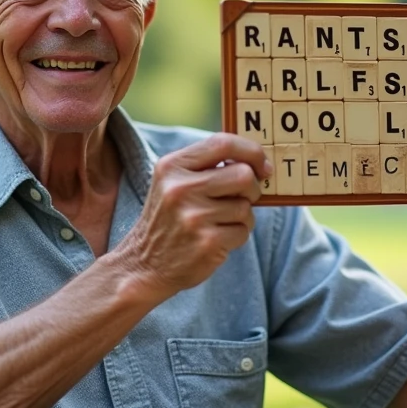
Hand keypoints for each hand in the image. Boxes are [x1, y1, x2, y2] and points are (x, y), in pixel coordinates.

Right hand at [116, 133, 270, 298]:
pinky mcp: (207, 242)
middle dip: (252, 188)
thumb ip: (207, 166)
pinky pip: (243, 231)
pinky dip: (237, 235)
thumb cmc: (169, 219)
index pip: (223, 143)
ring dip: (242, 216)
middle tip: (245, 197)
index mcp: (172, 166)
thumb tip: (256, 161)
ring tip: (220, 222)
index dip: (251, 152)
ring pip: (246, 206)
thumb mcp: (173, 183)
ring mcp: (194, 217)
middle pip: (243, 175)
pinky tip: (216, 239)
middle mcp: (180, 189)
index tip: (262, 166)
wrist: (144, 264)